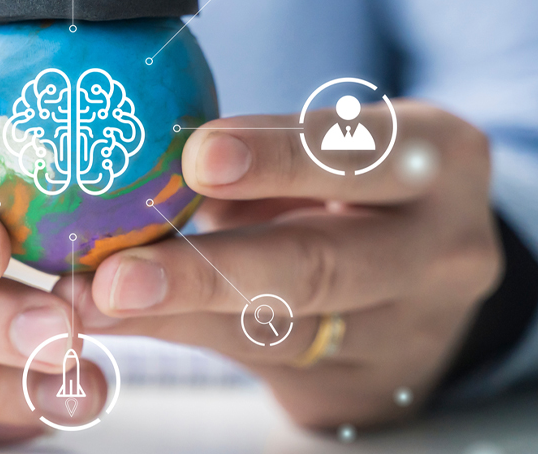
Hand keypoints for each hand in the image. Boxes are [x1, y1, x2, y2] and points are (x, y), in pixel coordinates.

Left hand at [59, 100, 500, 428]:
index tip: (198, 156)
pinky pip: (262, 358)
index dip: (277, 155)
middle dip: (210, 269)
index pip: (359, 154)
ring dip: (177, 314)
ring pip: (284, 327)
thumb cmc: (357, 191)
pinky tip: (119, 320)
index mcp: (438, 160)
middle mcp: (442, 250)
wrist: (427, 288)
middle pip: (323, 263)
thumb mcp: (333, 153)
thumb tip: (131, 153)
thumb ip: (257, 154)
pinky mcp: (362, 384)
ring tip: (95, 302)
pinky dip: (183, 333)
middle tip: (118, 275)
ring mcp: (410, 331)